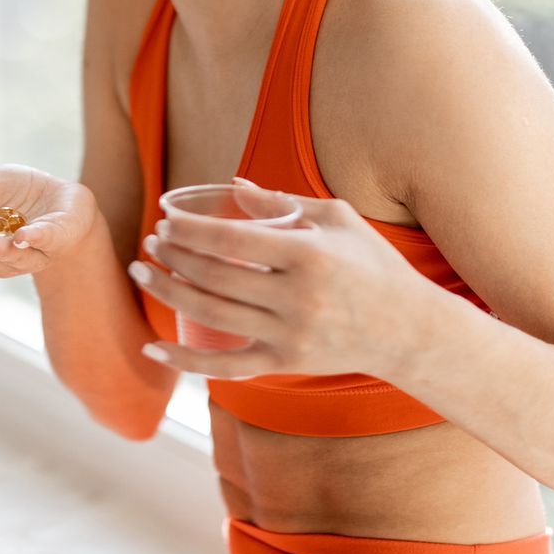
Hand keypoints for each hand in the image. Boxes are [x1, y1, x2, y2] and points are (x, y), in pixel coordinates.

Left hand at [132, 176, 433, 379]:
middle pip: (214, 277)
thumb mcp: (338, 220)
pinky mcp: (285, 364)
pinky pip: (224, 367)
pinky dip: (184, 362)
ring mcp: (289, 336)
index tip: (166, 221)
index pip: (232, 240)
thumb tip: (231, 186)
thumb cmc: (374, 265)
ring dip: (169, 292)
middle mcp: (297, 298)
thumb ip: (282, 203)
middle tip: (150, 242)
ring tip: (144, 272)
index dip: (190, 231)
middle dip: (173, 257)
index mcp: (309, 255)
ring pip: (211, 315)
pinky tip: (151, 349)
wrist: (409, 330)